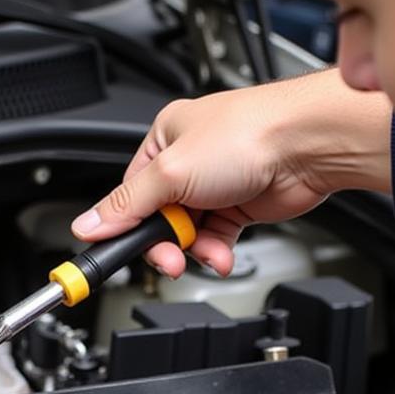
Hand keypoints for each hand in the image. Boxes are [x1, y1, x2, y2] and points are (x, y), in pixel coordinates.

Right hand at [71, 69, 391, 276]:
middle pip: (158, 220)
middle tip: (170, 258)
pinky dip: (216, 252)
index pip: (129, 195)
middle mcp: (188, 162)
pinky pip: (216, 240)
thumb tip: (88, 224)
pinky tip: (222, 254)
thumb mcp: (171, 172)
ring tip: (205, 252)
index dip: (125, 227)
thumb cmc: (249, 134)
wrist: (306, 146)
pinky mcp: (240, 206)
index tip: (117, 253)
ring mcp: (215, 186)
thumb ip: (127, 205)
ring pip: (188, 235)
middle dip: (165, 245)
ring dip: (194, 251)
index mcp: (164, 140)